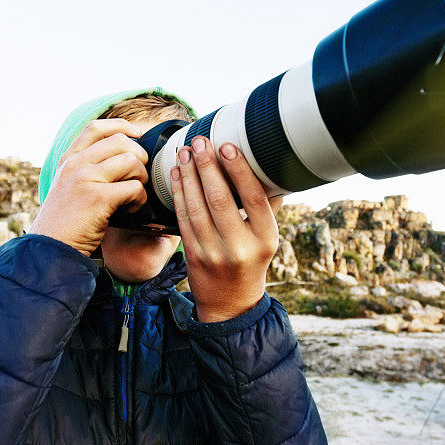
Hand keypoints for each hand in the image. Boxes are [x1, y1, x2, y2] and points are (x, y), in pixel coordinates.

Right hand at [30, 119, 148, 256]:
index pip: (96, 127)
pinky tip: (132, 209)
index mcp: (68, 159)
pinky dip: (140, 199)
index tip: (138, 133)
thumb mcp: (69, 185)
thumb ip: (87, 167)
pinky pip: (134, 187)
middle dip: (140, 157)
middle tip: (138, 176)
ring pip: (132, 161)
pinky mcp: (98, 197)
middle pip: (121, 141)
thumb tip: (122, 153)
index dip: (122, 126)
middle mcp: (75, 164)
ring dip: (142, 179)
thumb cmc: (66, 221)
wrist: (51, 248)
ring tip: (135, 195)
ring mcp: (86, 178)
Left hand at [170, 136, 282, 322]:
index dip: (239, 170)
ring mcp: (214, 252)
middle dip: (207, 166)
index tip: (227, 147)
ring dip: (189, 175)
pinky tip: (176, 174)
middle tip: (200, 142)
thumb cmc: (251, 260)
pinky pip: (183, 218)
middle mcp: (240, 246)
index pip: (253, 198)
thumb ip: (267, 207)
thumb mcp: (267, 238)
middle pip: (221, 199)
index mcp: (265, 238)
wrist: (230, 303)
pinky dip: (178, 193)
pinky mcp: (193, 255)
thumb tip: (268, 167)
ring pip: (197, 207)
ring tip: (186, 152)